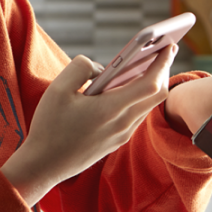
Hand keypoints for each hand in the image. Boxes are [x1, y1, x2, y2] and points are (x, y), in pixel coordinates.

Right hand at [2, 47, 175, 205]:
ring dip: (153, 84)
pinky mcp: (118, 141)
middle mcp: (123, 124)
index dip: (162, 63)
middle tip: (165, 50)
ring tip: (150, 64)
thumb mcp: (58, 89)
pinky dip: (141, 97)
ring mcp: (122, 134)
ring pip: (149, 105)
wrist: (44, 166)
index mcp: (111, 109)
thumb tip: (101, 68)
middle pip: (157, 94)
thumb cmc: (49, 126)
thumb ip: (81, 68)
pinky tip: (132, 86)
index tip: (168, 45)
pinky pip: (138, 115)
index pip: (150, 84)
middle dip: (164, 70)